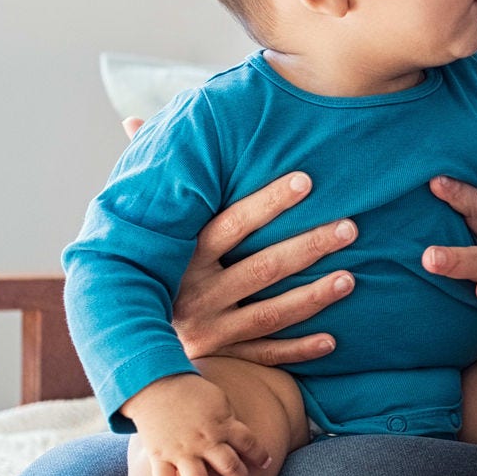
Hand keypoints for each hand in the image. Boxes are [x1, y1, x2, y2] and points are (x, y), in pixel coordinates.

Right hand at [121, 373, 270, 475]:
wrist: (157, 384)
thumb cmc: (191, 391)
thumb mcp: (219, 399)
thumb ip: (229, 420)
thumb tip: (240, 437)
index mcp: (223, 423)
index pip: (249, 443)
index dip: (260, 455)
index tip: (266, 462)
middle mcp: (205, 440)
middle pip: (229, 465)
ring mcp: (182, 450)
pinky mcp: (161, 456)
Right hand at [122, 117, 357, 364]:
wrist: (124, 340)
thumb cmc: (147, 264)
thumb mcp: (144, 223)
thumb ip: (152, 174)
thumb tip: (133, 118)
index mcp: (182, 255)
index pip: (231, 224)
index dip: (268, 202)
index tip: (307, 179)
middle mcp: (195, 293)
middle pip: (262, 267)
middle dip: (308, 246)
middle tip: (351, 226)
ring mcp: (209, 329)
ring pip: (270, 312)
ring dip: (313, 296)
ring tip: (352, 278)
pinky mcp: (220, 357)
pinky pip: (264, 356)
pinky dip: (298, 351)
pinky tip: (333, 340)